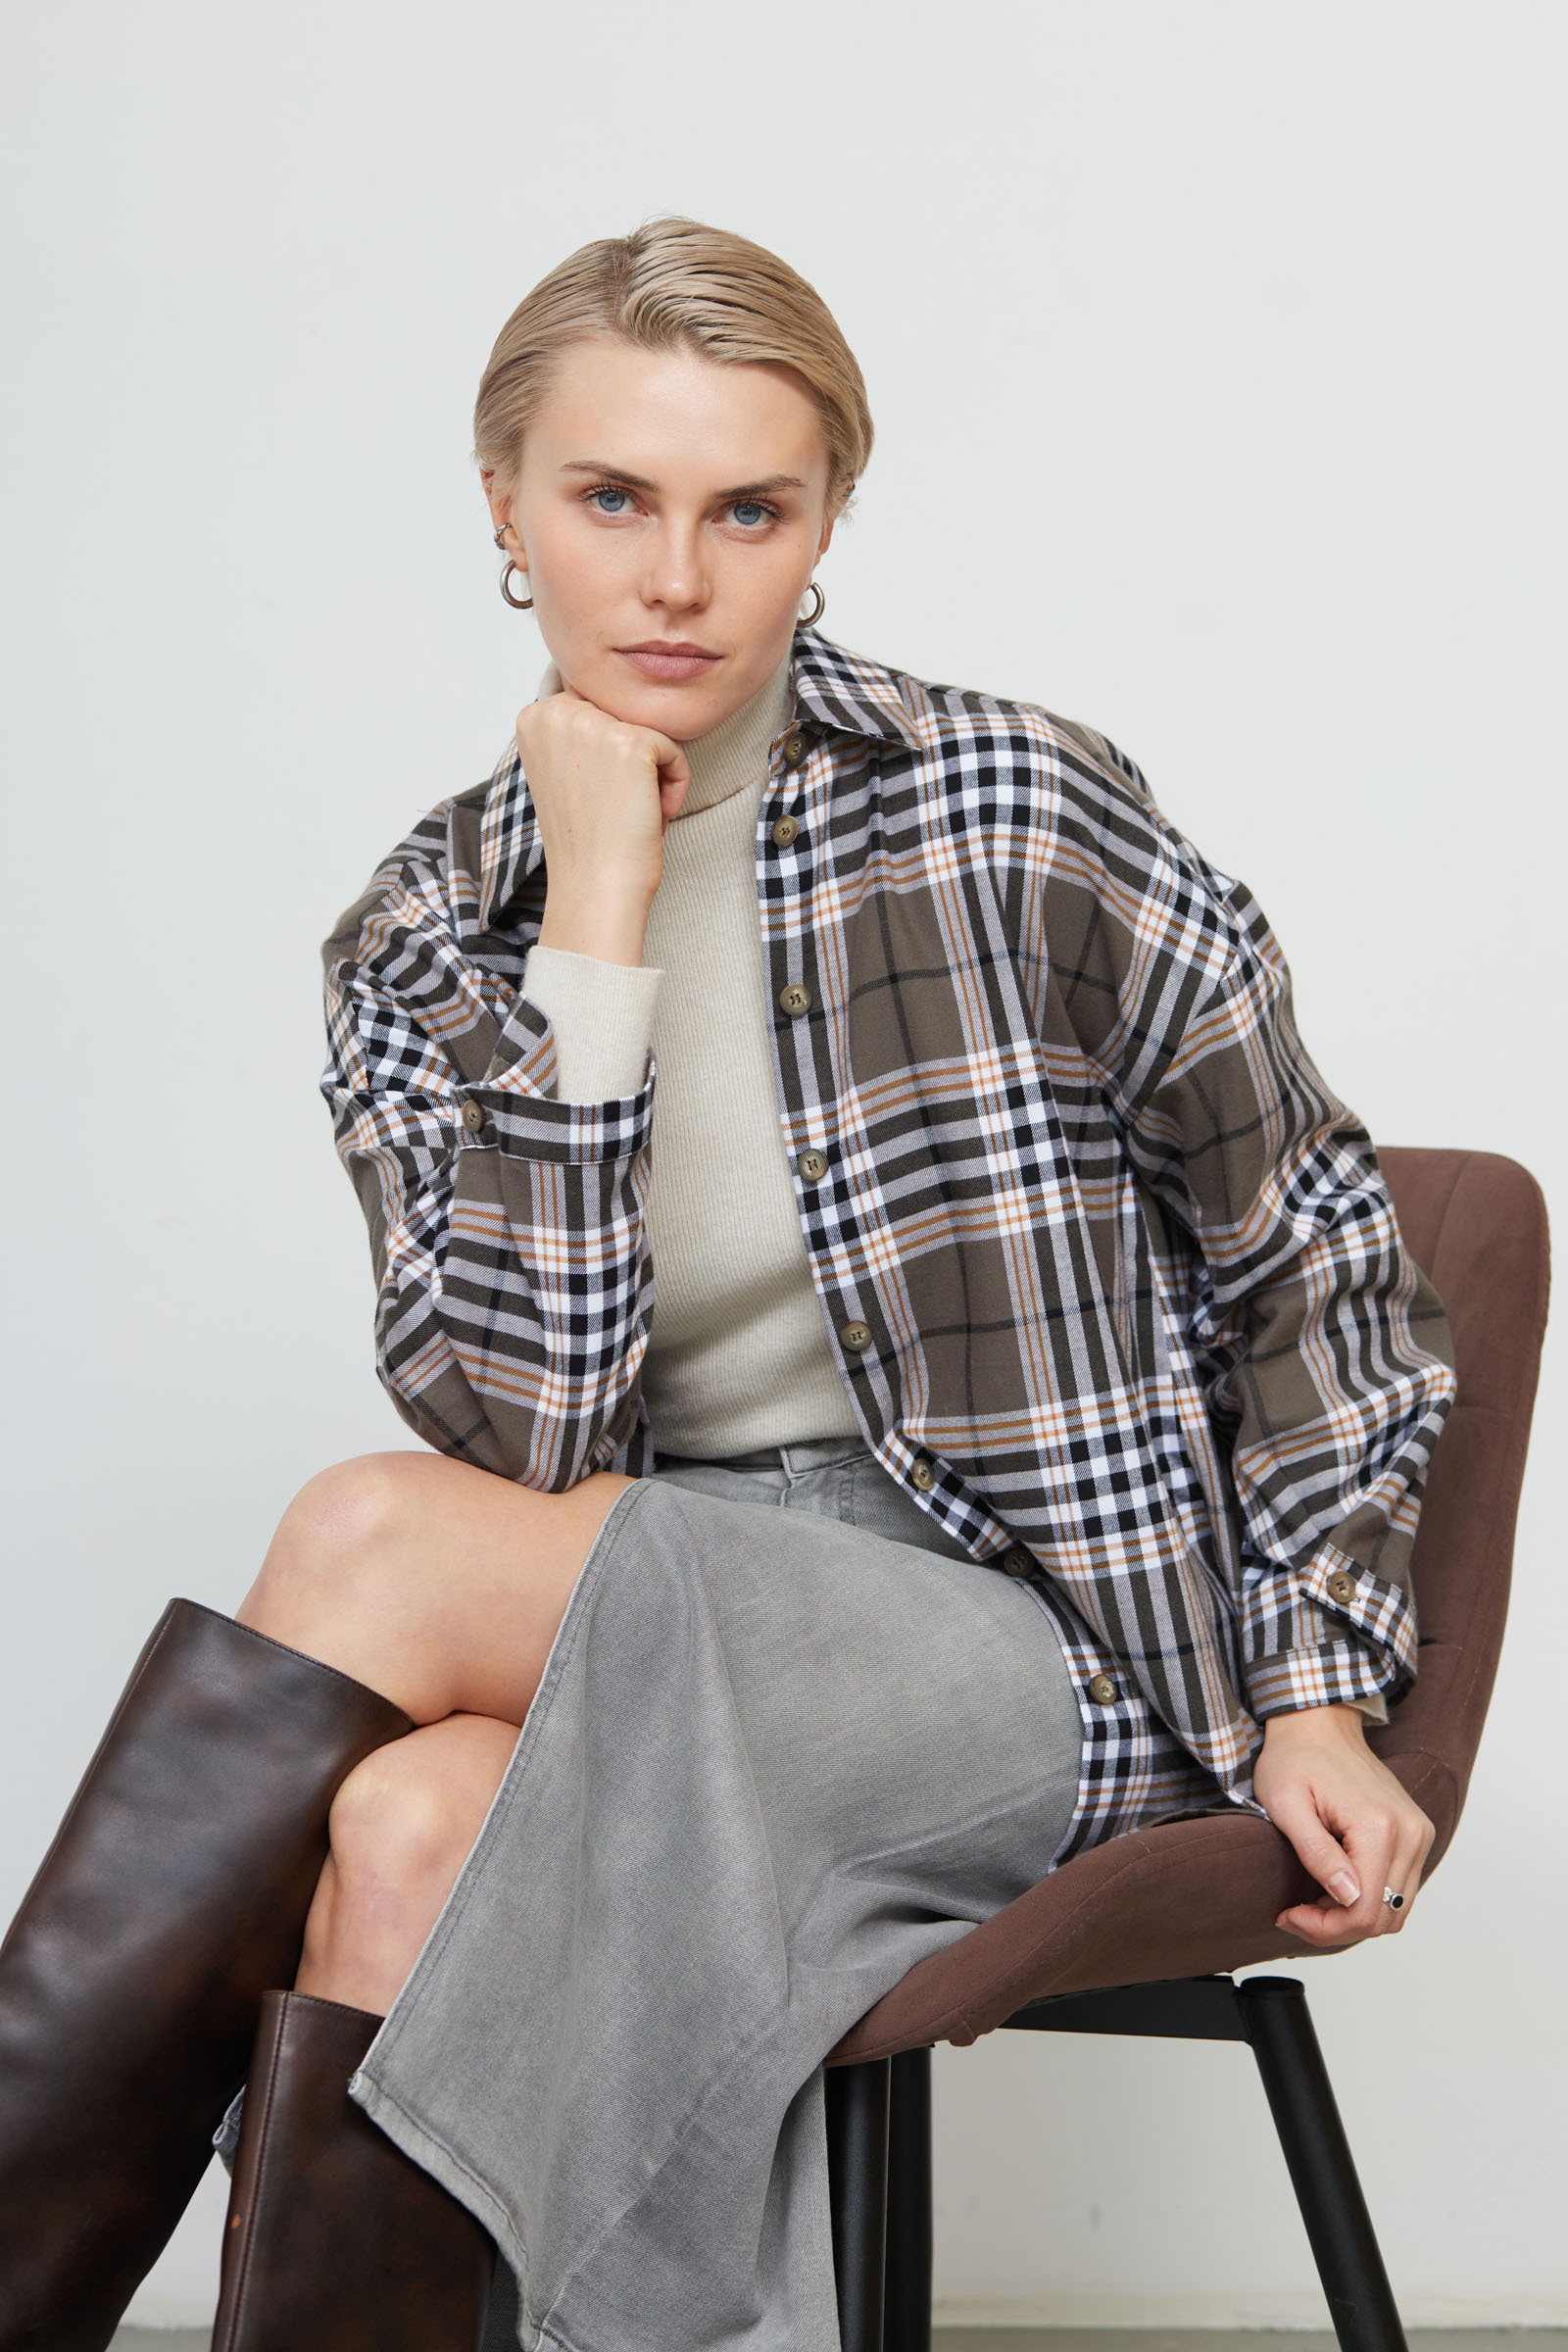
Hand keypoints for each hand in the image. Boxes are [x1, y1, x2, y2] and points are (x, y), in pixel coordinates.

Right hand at [514, 683, 690, 964]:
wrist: (594, 885)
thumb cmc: (585, 838)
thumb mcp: (562, 770)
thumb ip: (577, 731)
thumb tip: (609, 711)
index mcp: (535, 716)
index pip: (598, 711)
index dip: (607, 758)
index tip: (595, 795)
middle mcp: (557, 711)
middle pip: (625, 717)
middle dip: (631, 764)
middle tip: (613, 806)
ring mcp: (593, 724)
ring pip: (650, 733)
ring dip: (653, 776)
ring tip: (629, 811)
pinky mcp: (631, 742)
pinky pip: (674, 751)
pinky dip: (675, 786)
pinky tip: (652, 814)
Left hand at [1252, 1702, 1433, 1948]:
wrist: (1319, 1725)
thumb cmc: (1295, 1759)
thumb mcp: (1286, 1805)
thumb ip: (1317, 1853)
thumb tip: (1348, 1898)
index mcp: (1380, 1827)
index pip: (1364, 1912)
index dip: (1324, 1928)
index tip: (1287, 1914)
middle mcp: (1411, 1833)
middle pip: (1384, 1918)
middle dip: (1336, 1927)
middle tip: (1295, 1911)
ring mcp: (1419, 1834)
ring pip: (1396, 1910)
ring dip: (1353, 1917)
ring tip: (1312, 1900)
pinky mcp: (1416, 1835)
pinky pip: (1400, 1889)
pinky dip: (1369, 1900)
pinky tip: (1334, 1887)